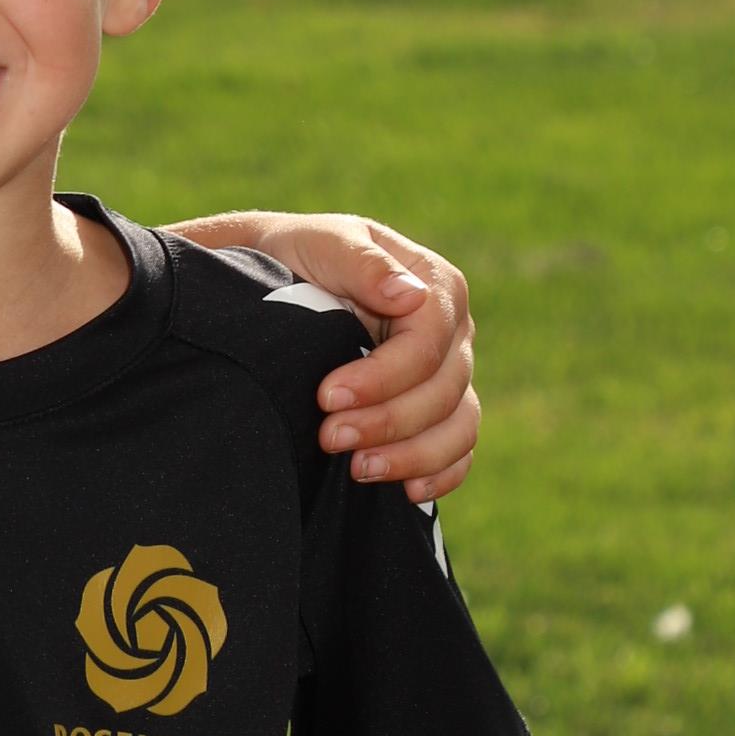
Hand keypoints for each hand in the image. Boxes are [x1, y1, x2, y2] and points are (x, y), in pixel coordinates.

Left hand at [242, 212, 476, 505]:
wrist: (276, 282)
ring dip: (412, 456)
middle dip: (388, 421)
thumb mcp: (323, 244)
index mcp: (436, 287)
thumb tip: (410, 295)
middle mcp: (453, 334)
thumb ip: (364, 264)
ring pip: (458, 427)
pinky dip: (440, 474)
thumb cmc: (299, 256)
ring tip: (359, 469)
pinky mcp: (437, 412)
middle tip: (329, 436)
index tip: (328, 397)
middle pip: (445, 390)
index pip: (429, 342)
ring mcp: (448, 376)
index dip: (384, 376)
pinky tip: (405, 491)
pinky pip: (458, 450)